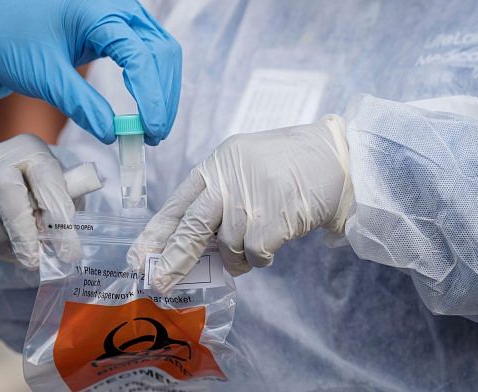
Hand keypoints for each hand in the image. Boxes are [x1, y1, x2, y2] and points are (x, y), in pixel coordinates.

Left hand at [0, 0, 180, 145]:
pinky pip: (149, 53)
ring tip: (151, 128)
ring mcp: (121, 15)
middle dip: (163, 97)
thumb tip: (112, 134)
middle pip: (162, 53)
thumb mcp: (44, 76)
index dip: (151, 98)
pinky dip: (152, 82)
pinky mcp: (119, 28)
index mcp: (98, 11)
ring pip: (161, 52)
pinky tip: (145, 108)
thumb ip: (81, 104)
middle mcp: (117, 7)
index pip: (142, 57)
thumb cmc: (11, 38)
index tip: (149, 131)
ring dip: (162, 91)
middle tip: (153, 136)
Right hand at [0, 134, 80, 268]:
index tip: (67, 251)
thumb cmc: (43, 191)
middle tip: (32, 260)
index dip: (57, 217)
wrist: (14, 177)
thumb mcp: (62, 196)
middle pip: (6, 191)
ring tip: (15, 248)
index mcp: (34, 152)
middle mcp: (1, 156)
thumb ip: (59, 218)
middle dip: (21, 232)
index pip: (47, 181)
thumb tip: (62, 252)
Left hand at [130, 115, 352, 292]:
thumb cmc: (290, 167)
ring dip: (237, 258)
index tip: (138, 257)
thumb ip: (219, 200)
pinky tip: (273, 246)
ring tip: (252, 250)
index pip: (177, 203)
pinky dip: (261, 258)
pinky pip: (255, 254)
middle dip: (174, 259)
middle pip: (191, 226)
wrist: (338, 157)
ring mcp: (250, 198)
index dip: (156, 233)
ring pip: (227, 246)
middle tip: (159, 284)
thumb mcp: (244, 168)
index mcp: (217, 165)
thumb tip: (192, 245)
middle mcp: (228, 178)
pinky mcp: (274, 217)